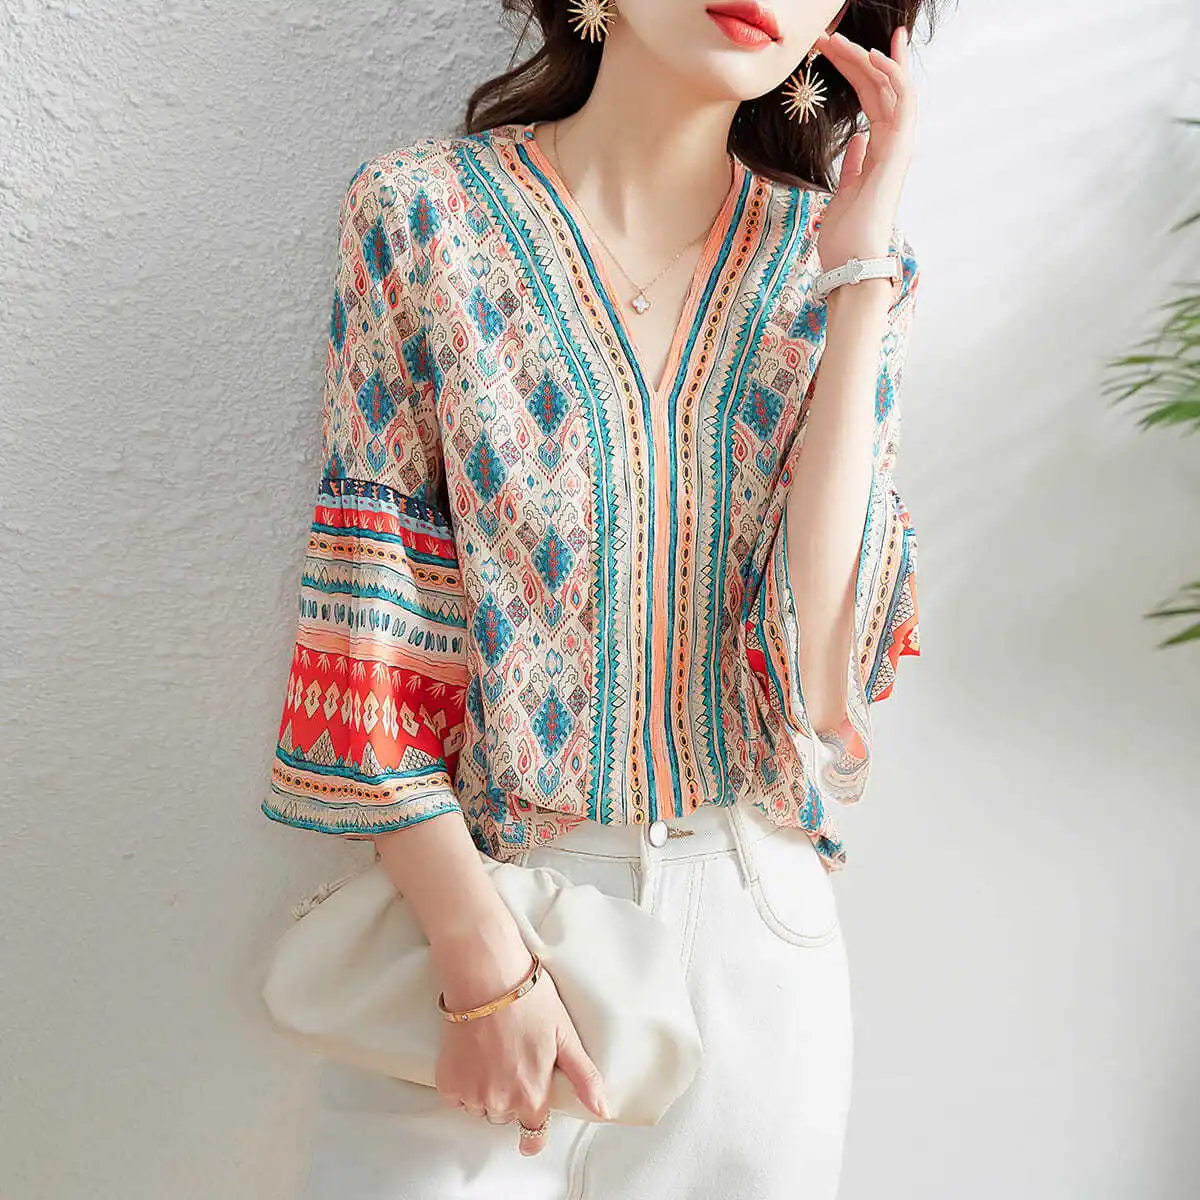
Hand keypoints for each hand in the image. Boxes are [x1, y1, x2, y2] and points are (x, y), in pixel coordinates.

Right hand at [434, 953, 610, 1154]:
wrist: (487, 977)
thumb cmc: (528, 1001)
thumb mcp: (565, 1036)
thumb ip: (584, 1078)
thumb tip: (602, 1109)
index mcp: (531, 1094)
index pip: (534, 1136)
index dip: (535, 1131)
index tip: (532, 1126)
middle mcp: (500, 1102)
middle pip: (506, 1117)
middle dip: (511, 1097)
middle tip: (513, 1060)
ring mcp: (471, 1093)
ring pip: (480, 1108)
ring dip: (486, 1091)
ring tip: (493, 1055)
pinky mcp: (447, 1081)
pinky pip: (456, 1098)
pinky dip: (463, 1083)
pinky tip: (472, 1056)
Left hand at [811, 24, 917, 268]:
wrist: (851, 263)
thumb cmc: (846, 236)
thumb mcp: (844, 191)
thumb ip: (854, 163)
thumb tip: (856, 140)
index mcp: (880, 151)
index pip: (874, 99)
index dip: (861, 71)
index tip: (845, 45)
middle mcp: (894, 145)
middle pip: (879, 87)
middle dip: (855, 58)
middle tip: (827, 35)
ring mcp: (900, 147)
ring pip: (892, 87)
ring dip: (868, 59)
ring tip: (840, 39)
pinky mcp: (900, 151)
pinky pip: (903, 102)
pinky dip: (891, 75)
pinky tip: (871, 56)